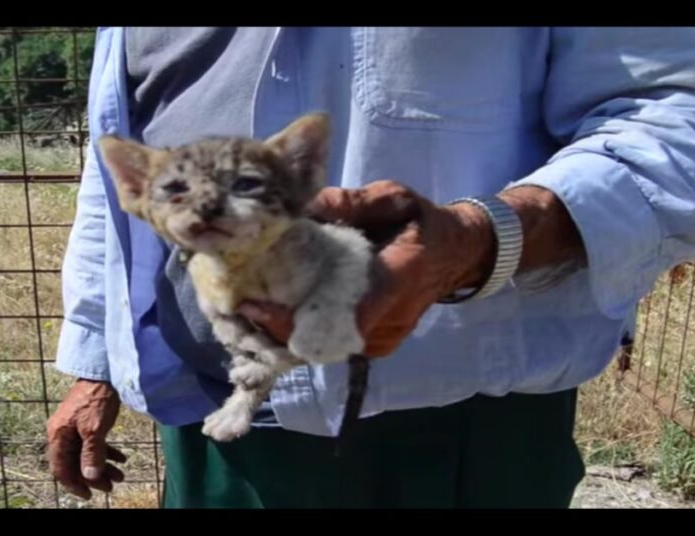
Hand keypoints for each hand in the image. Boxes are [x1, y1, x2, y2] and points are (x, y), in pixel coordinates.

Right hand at [45, 379, 126, 499]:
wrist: (104, 373)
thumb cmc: (97, 399)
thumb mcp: (94, 430)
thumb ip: (91, 455)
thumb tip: (90, 478)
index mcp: (58, 435)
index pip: (61, 469)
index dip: (74, 484)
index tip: (89, 496)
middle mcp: (62, 433)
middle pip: (75, 463)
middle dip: (93, 477)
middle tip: (111, 487)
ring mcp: (74, 427)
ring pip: (86, 454)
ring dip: (103, 466)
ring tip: (120, 476)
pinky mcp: (86, 422)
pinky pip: (94, 444)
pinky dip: (106, 452)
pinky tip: (121, 458)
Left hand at [238, 180, 494, 356]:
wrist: (455, 255)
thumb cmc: (421, 222)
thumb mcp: (394, 198)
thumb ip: (356, 202)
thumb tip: (310, 206)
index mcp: (400, 277)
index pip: (349, 310)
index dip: (299, 317)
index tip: (259, 306)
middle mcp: (390, 319)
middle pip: (325, 338)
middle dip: (279, 326)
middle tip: (240, 304)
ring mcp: (382, 338)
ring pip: (324, 348)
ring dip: (285, 333)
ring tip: (248, 309)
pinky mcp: (373, 345)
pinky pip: (330, 347)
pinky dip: (299, 334)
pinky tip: (271, 315)